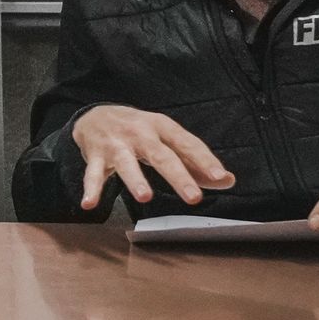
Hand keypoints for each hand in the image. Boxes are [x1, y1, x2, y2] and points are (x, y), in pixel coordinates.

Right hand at [70, 105, 234, 210]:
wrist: (94, 116)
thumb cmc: (138, 131)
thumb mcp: (167, 139)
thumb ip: (195, 162)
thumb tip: (228, 181)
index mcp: (161, 127)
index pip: (187, 143)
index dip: (204, 160)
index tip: (220, 177)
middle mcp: (139, 133)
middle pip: (161, 155)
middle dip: (178, 176)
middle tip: (194, 197)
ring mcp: (116, 144)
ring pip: (127, 163)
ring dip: (135, 179)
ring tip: (145, 196)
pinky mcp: (96, 156)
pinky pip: (94, 174)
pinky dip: (91, 189)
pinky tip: (89, 203)